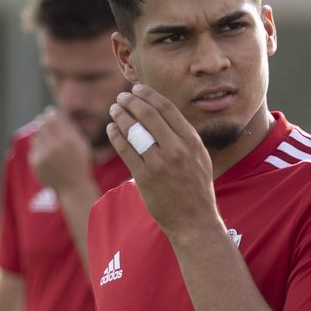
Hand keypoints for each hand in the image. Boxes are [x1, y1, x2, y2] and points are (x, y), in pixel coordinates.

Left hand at [28, 107, 94, 199]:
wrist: (73, 187)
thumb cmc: (79, 164)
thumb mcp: (81, 144)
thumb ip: (70, 128)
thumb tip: (56, 113)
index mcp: (69, 140)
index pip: (54, 118)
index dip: (51, 113)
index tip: (50, 112)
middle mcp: (55, 146)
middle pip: (43, 125)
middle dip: (43, 121)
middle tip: (44, 119)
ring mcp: (44, 155)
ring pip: (37, 135)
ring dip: (40, 134)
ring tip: (48, 138)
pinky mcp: (36, 162)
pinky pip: (34, 147)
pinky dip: (38, 146)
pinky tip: (46, 150)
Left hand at [106, 84, 219, 241]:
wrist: (195, 221)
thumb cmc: (196, 189)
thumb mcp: (200, 158)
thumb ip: (184, 138)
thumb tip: (163, 115)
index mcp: (192, 141)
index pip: (167, 108)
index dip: (148, 95)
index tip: (136, 89)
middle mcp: (177, 149)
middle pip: (148, 115)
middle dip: (131, 102)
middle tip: (121, 98)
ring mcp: (161, 163)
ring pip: (134, 130)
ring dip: (121, 115)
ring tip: (114, 110)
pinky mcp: (146, 177)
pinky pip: (126, 150)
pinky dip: (116, 136)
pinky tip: (111, 129)